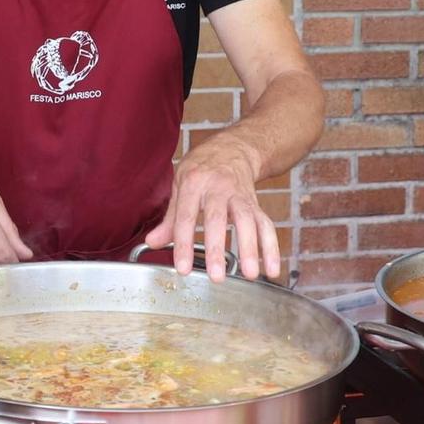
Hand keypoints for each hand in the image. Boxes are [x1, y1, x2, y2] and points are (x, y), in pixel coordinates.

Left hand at [142, 135, 280, 282]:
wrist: (233, 148)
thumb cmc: (202, 168)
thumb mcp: (179, 184)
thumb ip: (169, 218)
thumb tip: (151, 243)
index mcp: (193, 183)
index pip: (185, 217)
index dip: (183, 244)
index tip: (183, 268)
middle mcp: (218, 188)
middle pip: (217, 219)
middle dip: (217, 249)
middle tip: (216, 276)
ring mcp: (240, 195)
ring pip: (247, 221)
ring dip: (250, 249)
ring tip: (251, 274)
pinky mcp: (256, 203)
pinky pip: (266, 225)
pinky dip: (271, 247)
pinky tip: (272, 269)